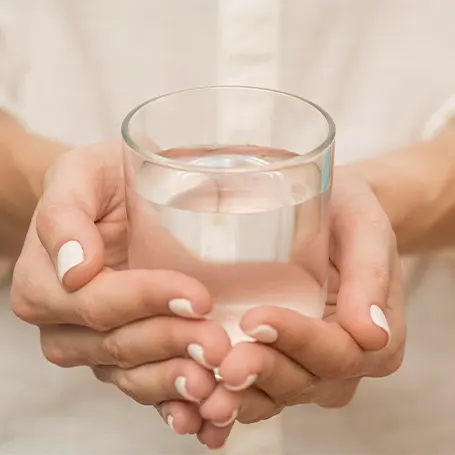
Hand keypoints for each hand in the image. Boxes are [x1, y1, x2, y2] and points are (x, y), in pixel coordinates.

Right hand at [10, 143, 231, 447]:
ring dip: (176, 384)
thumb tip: (74, 268)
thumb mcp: (80, 176)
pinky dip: (176, 405)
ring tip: (217, 386)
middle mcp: (67, 326)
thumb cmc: (98, 183)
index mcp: (46, 285)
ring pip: (134, 375)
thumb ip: (66, 216)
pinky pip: (147, 388)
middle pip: (120, 345)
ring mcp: (98, 347)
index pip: (100, 303)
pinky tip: (205, 415)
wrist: (111, 199)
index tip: (198, 297)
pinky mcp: (128, 357)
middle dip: (172, 345)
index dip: (148, 302)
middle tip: (218, 346)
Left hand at [197, 168, 404, 435]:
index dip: (298, 341)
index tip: (255, 320)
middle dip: (263, 372)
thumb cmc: (346, 214)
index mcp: (375, 338)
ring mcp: (309, 367)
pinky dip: (230, 398)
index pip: (338, 352)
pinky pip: (258, 391)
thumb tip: (372, 333)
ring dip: (241, 397)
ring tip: (204, 386)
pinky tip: (198, 398)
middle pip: (305, 381)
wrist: (329, 215)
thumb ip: (369, 273)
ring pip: (277, 394)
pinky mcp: (279, 362)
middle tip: (224, 364)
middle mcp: (342, 362)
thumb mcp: (364, 228)